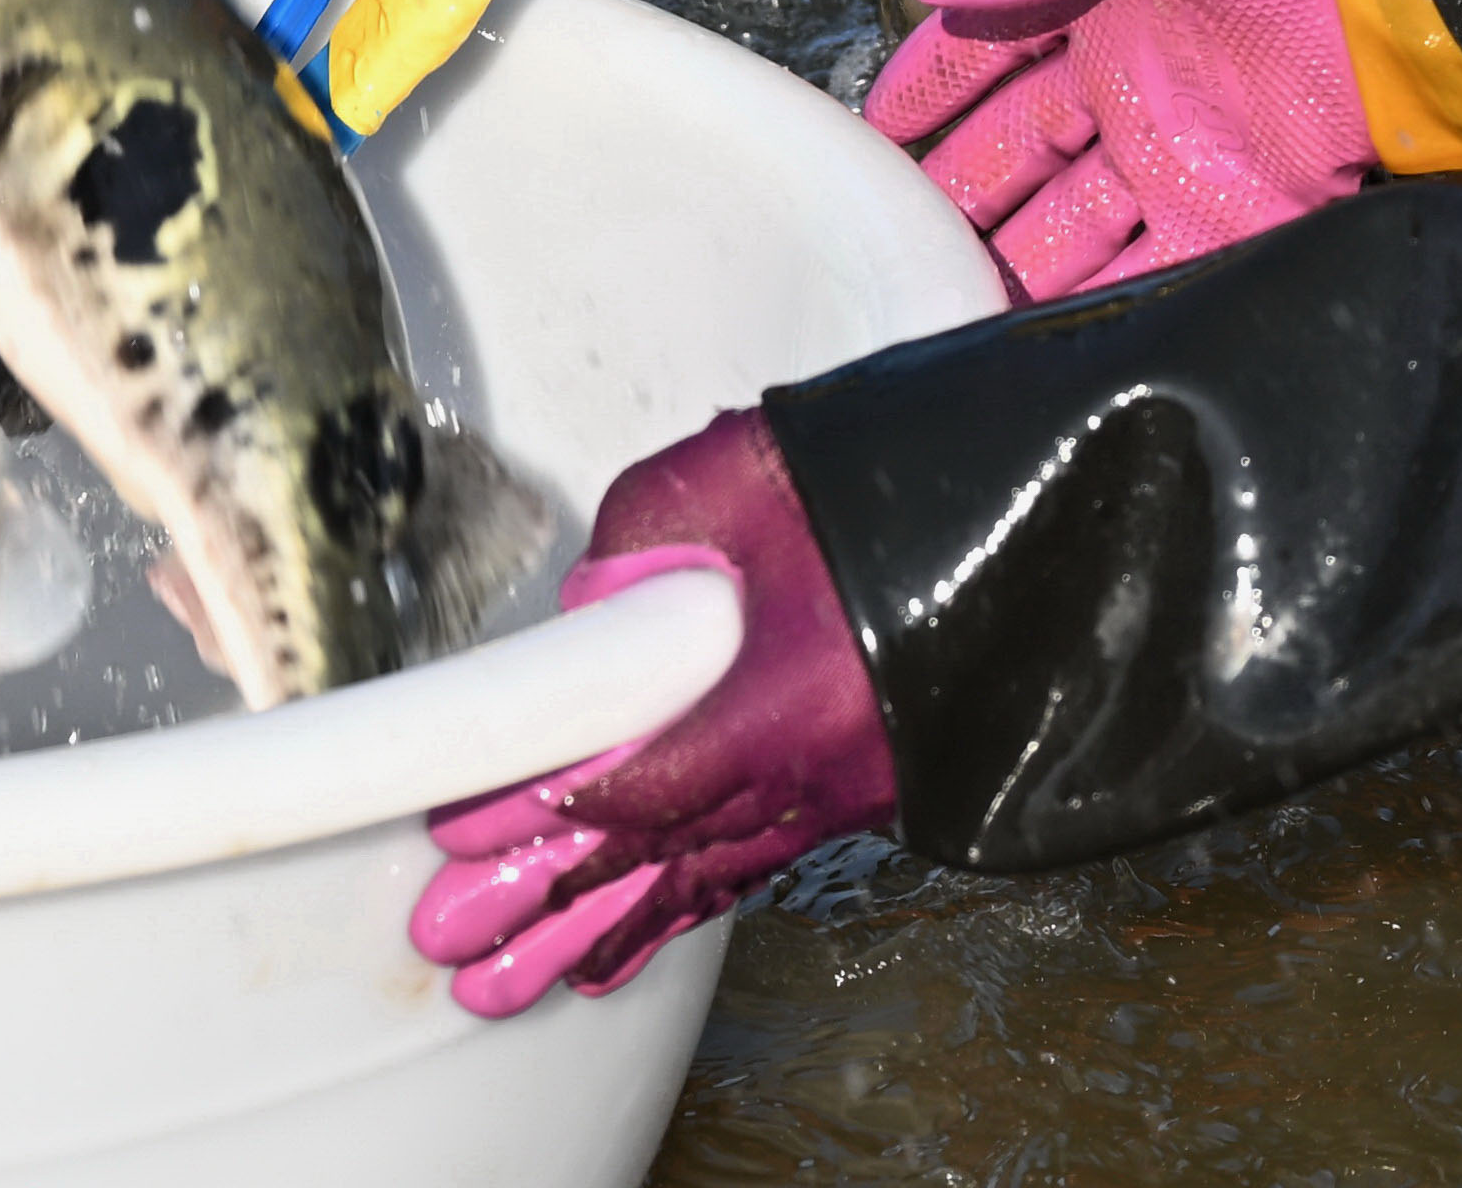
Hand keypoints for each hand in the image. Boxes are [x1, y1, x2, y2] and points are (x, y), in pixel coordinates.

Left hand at [412, 411, 893, 1016]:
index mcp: (786, 699)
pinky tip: (607, 961)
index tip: (465, 830)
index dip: (551, 815)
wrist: (1014, 513)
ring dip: (591, 934)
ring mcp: (835, 794)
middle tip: (447, 938)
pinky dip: (670, 918)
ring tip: (498, 985)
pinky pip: (745, 872)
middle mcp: (812, 770)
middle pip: (657, 854)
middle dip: (544, 899)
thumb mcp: (732, 476)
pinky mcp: (848, 797)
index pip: (648, 784)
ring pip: (695, 881)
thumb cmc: (866, 486)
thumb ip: (636, 546)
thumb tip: (580, 618)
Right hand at [860, 0, 1371, 299]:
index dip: (927, 93)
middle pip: (1020, 156)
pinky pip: (1154, 270)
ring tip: (948, 309)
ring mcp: (1182, 156)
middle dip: (957, 198)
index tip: (867, 141)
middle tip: (891, 248)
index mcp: (1098, 8)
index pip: (985, 57)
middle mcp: (1128, 88)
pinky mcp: (1241, 212)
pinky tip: (1049, 338)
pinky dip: (1106, 305)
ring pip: (1074, 224)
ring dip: (1018, 264)